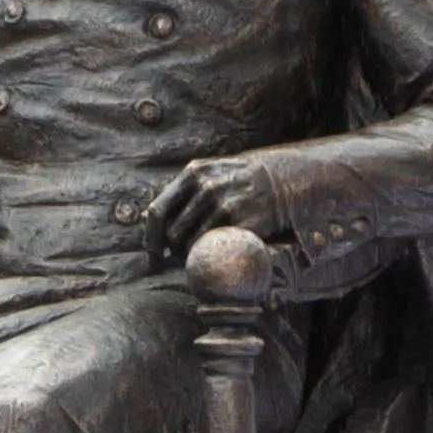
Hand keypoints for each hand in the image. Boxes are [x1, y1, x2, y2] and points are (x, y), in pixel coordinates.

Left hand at [144, 156, 280, 256]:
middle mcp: (207, 188)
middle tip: (182, 259)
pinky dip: (216, 257)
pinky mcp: (244, 222)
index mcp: (194, 174)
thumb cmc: (238, 181)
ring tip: (204, 255)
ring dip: (194, 256)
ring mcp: (226, 205)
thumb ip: (182, 192)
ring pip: (194, 245)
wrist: (281, 179)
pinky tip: (222, 254)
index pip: (158, 211)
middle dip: (174, 251)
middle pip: (173, 234)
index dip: (151, 239)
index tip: (153, 256)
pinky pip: (218, 249)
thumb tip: (152, 219)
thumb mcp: (209, 174)